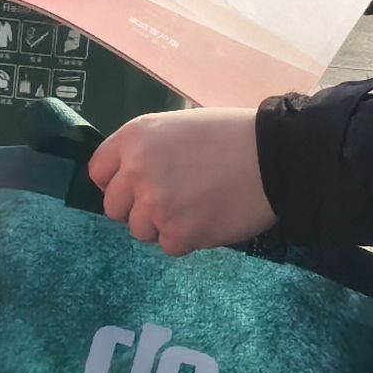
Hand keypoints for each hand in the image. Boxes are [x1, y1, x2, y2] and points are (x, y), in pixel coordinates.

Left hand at [87, 108, 273, 253]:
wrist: (274, 157)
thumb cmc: (231, 135)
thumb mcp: (177, 127)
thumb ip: (147, 151)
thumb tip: (130, 180)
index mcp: (135, 137)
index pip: (99, 172)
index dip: (116, 183)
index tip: (135, 188)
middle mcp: (136, 171)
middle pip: (114, 208)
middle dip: (137, 208)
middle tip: (171, 200)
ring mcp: (155, 205)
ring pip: (140, 231)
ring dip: (163, 225)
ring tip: (196, 207)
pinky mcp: (178, 234)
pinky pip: (169, 245)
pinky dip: (187, 238)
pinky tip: (209, 218)